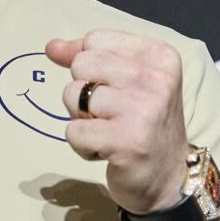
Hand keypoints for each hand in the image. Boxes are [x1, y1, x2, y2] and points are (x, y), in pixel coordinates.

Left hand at [44, 29, 187, 214]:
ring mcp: (143, 109)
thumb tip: (52, 47)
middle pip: (81, 65)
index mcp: (159, 56)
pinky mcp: (126, 141)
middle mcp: (155, 79)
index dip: (91, 68)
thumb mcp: (125, 81)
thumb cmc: (142, 125)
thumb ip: (88, 57)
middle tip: (112, 114)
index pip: (95, 40)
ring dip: (82, 120)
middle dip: (84, 93)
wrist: (167, 179)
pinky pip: (72, 131)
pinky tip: (107, 150)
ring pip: (73, 96)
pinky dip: (82, 145)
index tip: (116, 90)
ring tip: (109, 132)